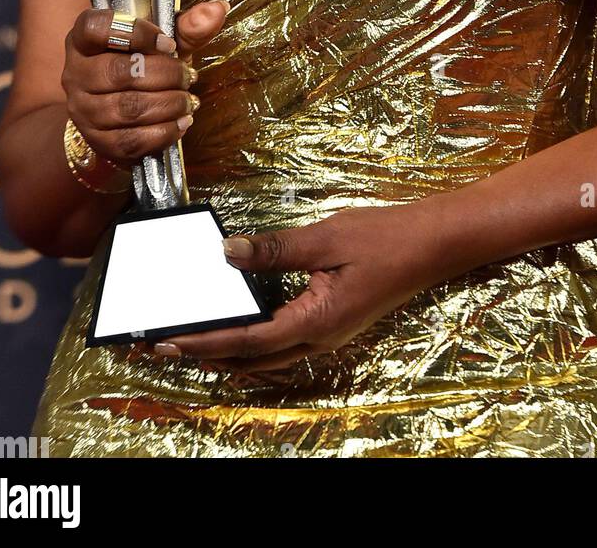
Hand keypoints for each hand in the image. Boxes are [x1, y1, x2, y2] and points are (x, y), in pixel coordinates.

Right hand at [61, 0, 230, 168]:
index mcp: (83, 40)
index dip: (135, 33)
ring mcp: (82, 110)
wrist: (119, 112)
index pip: (96, 27)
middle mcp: (74, 74)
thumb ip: (188, 26)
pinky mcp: (96, 141)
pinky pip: (131, 140)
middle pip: (119, 72)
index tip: (168, 44)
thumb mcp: (163, 43)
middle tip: (188, 76)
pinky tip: (182, 122)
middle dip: (165, 74)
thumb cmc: (142, 66)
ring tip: (188, 100)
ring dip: (169, 104)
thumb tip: (219, 8)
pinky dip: (164, 132)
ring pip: (127, 108)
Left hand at [147, 201, 450, 373]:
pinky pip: (282, 343)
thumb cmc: (385, 238)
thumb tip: (226, 253)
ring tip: (191, 341)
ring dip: (227, 353)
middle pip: (250, 360)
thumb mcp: (325, 237)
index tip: (166, 341)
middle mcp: (319, 338)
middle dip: (205, 355)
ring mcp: (327, 335)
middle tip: (163, 347)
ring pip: (266, 357)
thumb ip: (274, 249)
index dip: (202, 342)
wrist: (432, 245)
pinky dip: (253, 341)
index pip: (245, 340)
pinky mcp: (332, 323)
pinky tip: (240, 325)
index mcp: (315, 321)